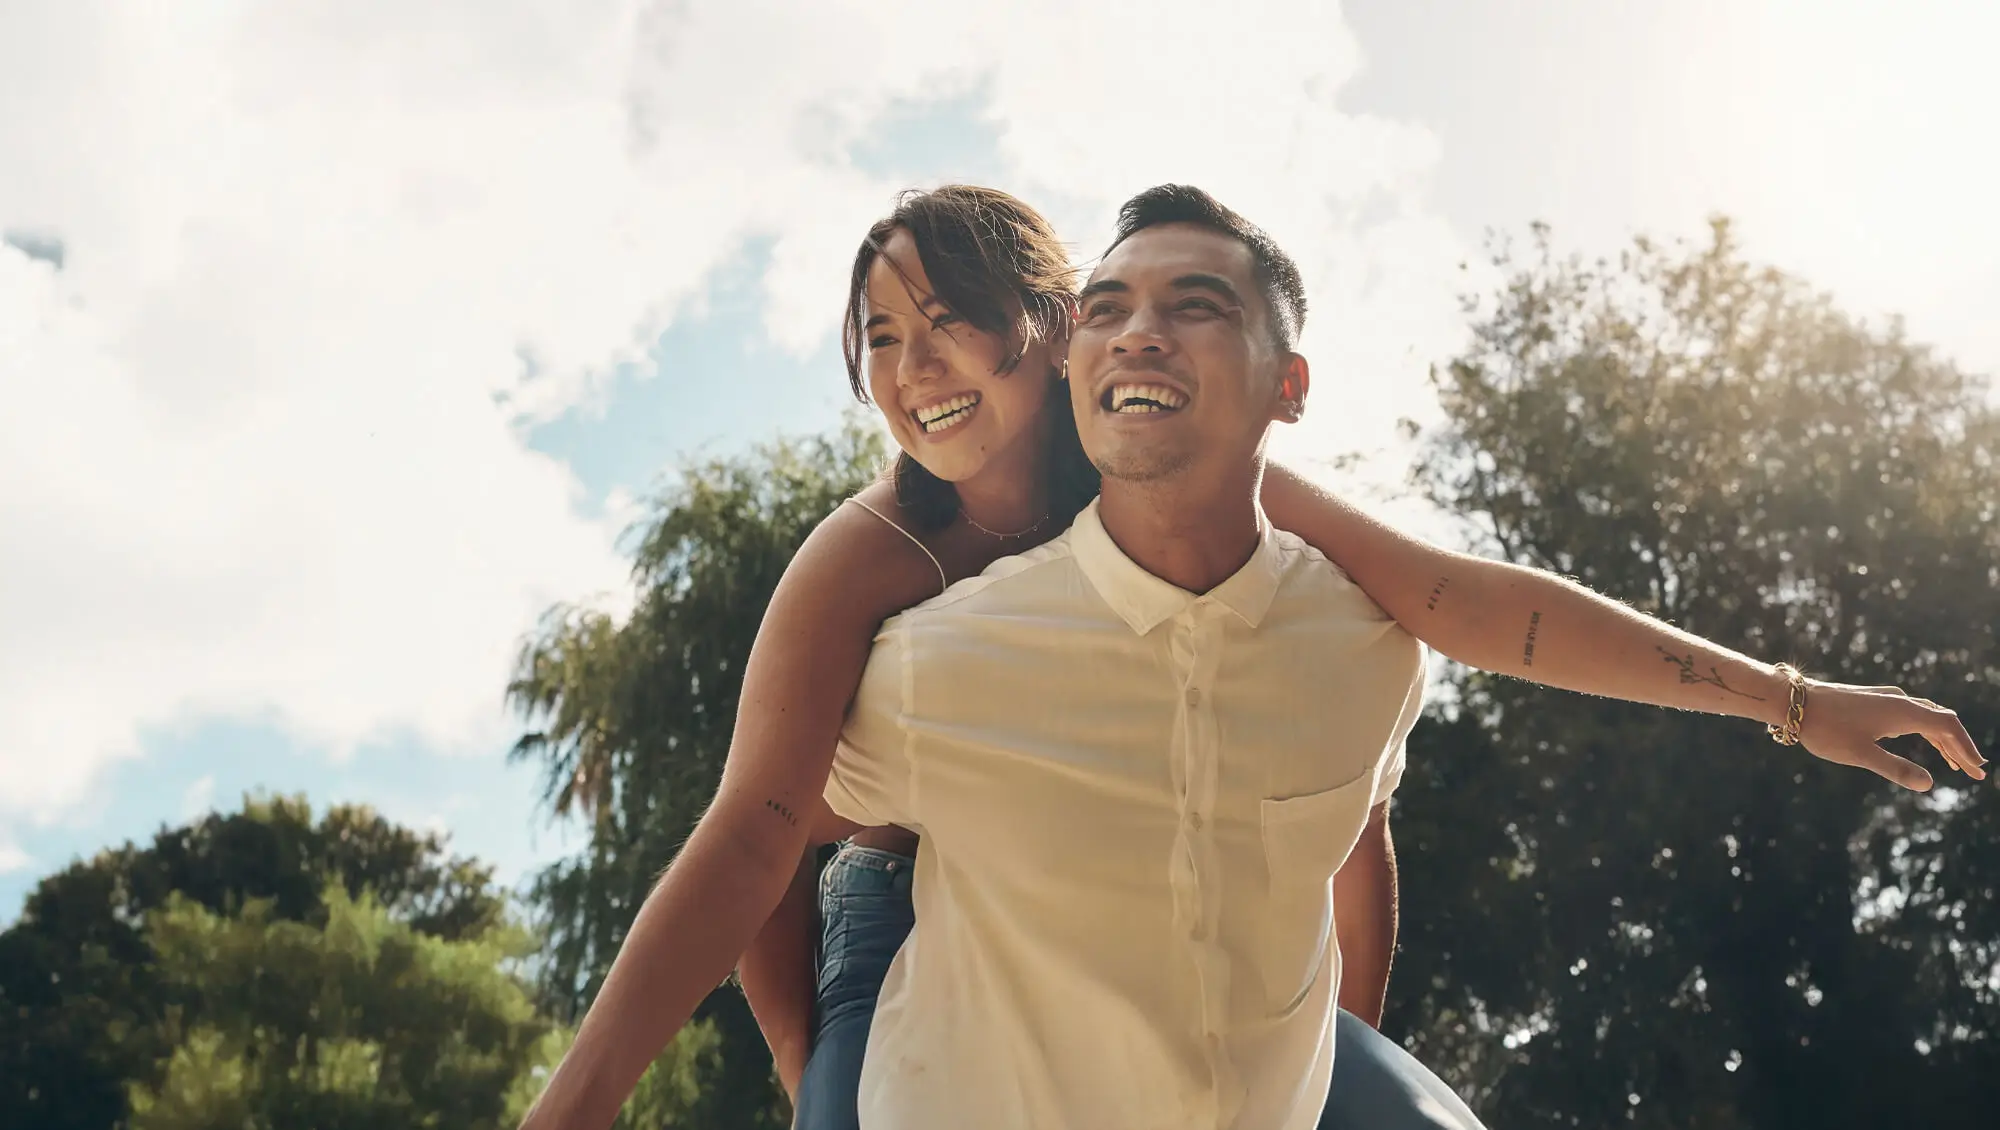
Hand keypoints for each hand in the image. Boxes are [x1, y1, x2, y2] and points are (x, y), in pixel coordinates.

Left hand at [1799, 681, 1986, 790]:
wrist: (1792, 701)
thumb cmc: (1825, 729)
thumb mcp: (1860, 754)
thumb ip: (1895, 768)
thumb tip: (1929, 784)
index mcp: (1902, 711)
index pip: (1948, 726)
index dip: (1965, 747)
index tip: (1976, 769)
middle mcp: (1899, 700)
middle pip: (1941, 721)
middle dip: (1958, 747)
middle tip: (1974, 771)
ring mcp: (1886, 698)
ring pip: (1925, 717)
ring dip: (1942, 740)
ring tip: (1955, 763)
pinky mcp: (1873, 700)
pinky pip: (1910, 715)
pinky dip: (1924, 730)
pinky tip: (1925, 741)